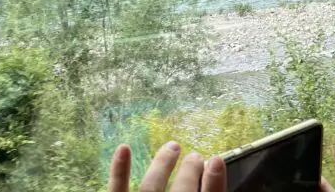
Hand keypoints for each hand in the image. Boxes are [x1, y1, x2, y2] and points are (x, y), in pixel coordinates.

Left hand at [108, 141, 226, 191]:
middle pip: (183, 191)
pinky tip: (124, 148)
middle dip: (190, 171)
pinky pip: (116, 191)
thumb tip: (212, 175)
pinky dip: (119, 171)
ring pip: (151, 187)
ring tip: (173, 146)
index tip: (217, 159)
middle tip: (196, 155)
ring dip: (163, 165)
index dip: (215, 181)